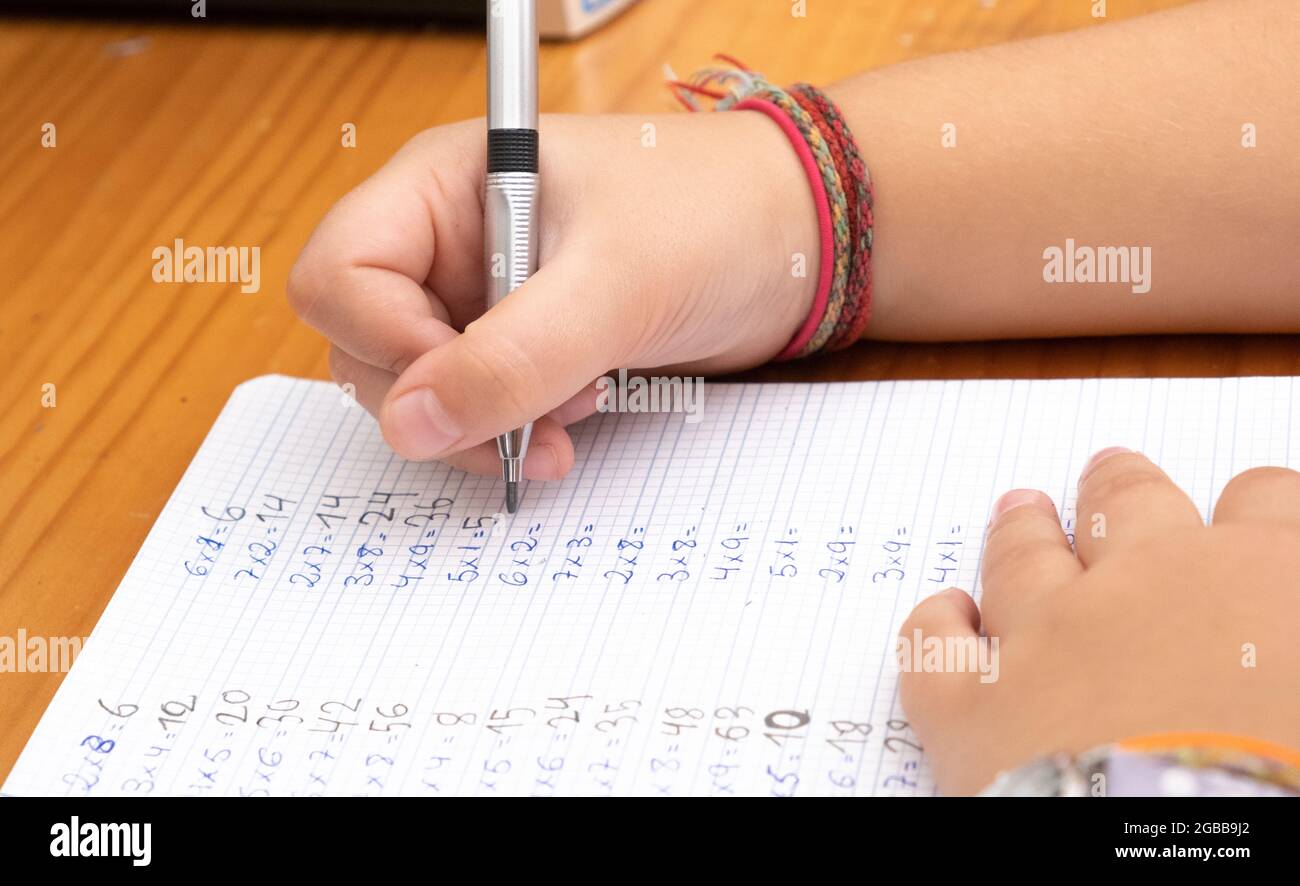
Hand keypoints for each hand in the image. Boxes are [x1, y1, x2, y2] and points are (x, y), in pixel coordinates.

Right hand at [287, 112, 816, 478]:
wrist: (796, 243)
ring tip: (569, 419)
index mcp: (445, 186)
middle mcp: (449, 241)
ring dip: (484, 426)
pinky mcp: (523, 343)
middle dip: (442, 402)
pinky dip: (515, 429)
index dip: (386, 342)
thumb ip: (508, 359)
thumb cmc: (714, 217)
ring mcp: (483, 297)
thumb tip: (406, 425)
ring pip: (422, 390)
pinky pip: (479, 405)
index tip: (465, 382)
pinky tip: (577, 418)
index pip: (342, 274)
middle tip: (527, 426)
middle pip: (368, 345)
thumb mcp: (611, 287)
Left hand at [899, 449, 1299, 794]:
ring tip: (1019, 511)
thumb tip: (1277, 646)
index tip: (1243, 512)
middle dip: (1119, 491)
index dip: (1249, 511)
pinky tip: (945, 615)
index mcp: (1265, 580)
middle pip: (1128, 510)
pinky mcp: (976, 708)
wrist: (1215, 850)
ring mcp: (1050, 638)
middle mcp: (1152, 585)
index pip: (1260, 510)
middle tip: (1107, 474)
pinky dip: (936, 626)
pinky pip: (936, 648)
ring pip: (1026, 558)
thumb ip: (1290, 648)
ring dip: (1022, 532)